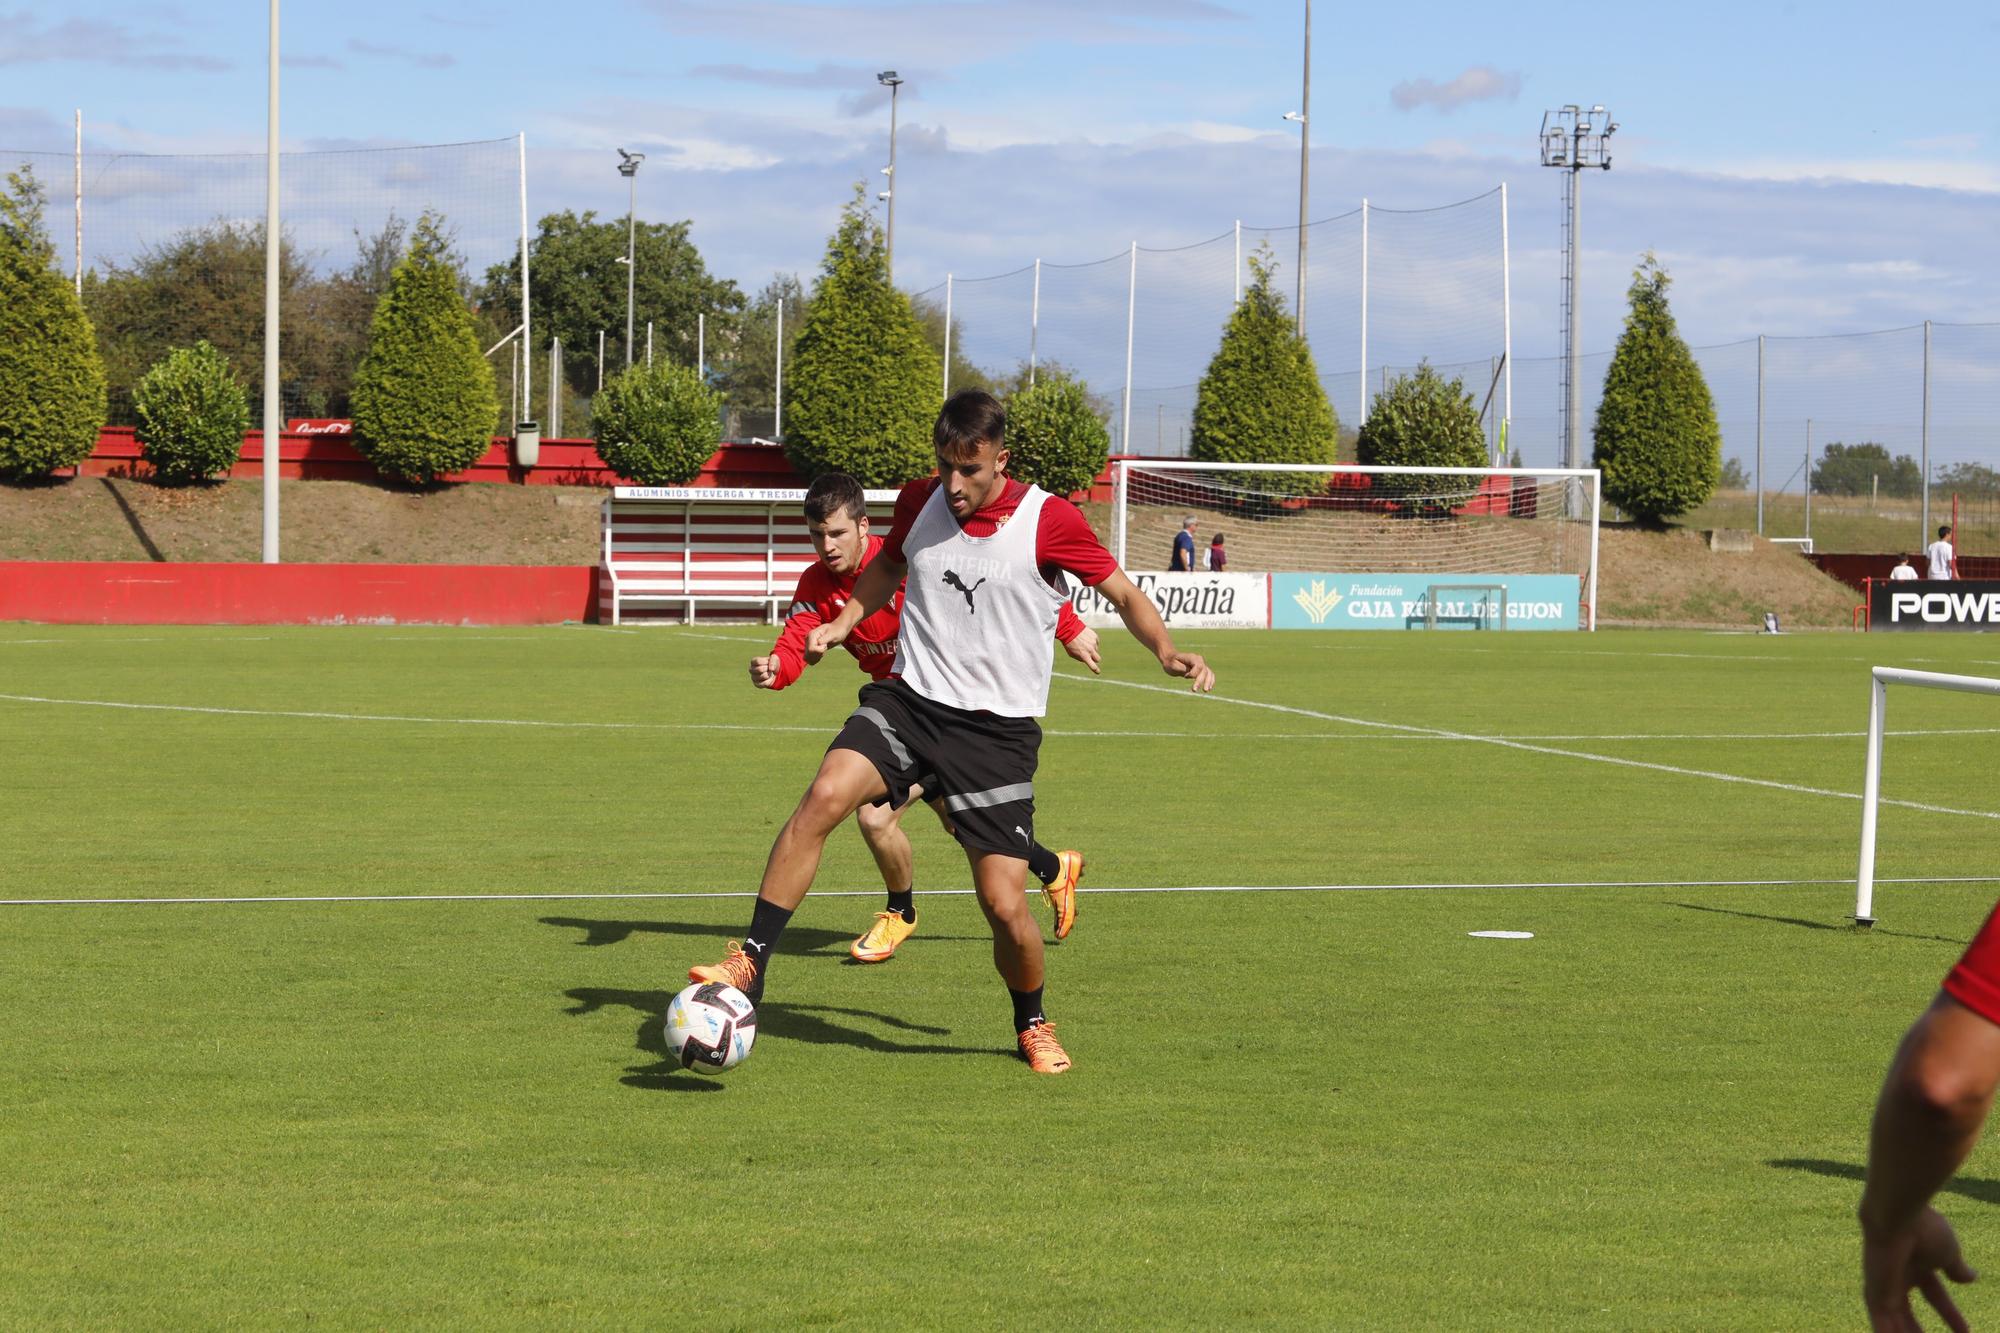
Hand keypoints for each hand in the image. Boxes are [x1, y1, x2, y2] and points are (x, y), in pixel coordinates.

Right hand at [748, 655, 779, 688]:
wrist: (774, 671)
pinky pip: (764, 683)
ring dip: (769, 675)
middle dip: (767, 669)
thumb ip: (772, 661)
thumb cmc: (772, 663)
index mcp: (753, 661)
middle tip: (769, 669)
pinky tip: (769, 678)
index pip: (758, 661)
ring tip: (769, 673)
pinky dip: (770, 681)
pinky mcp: (756, 684)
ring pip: (763, 676)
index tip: (768, 662)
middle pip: (759, 669)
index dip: (766, 662)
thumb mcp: (774, 659)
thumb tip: (771, 669)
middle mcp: (751, 669)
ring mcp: (753, 677)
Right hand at [804, 621, 844, 664]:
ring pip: (807, 658)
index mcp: (812, 634)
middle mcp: (807, 639)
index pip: (811, 649)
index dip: (820, 650)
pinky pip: (808, 659)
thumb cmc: (836, 631)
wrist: (837, 630)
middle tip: (825, 647)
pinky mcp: (809, 648)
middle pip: (809, 654)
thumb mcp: (833, 634)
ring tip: (823, 650)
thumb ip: (825, 638)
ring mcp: (807, 644)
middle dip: (818, 654)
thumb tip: (818, 643)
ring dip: (816, 658)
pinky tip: (821, 654)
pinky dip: (815, 659)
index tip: (826, 645)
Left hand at [1062, 626, 1101, 674]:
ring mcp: (1094, 643)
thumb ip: (1080, 658)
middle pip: (1098, 659)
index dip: (1096, 670)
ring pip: (1096, 649)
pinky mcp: (1095, 637)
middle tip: (1090, 655)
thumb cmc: (1069, 643)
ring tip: (1083, 643)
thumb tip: (1087, 659)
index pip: (1093, 666)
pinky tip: (1086, 638)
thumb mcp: (1072, 654)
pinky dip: (1092, 641)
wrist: (1069, 629)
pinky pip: (1096, 642)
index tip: (1098, 672)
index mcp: (1084, 656)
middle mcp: (1090, 650)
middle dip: (1095, 659)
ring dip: (1092, 648)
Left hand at [1162, 650, 1213, 693]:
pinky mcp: (1201, 670)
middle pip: (1204, 670)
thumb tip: (1191, 675)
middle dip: (1200, 681)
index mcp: (1192, 657)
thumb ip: (1182, 669)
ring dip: (1208, 682)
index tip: (1185, 676)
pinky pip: (1209, 675)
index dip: (1194, 673)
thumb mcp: (1173, 666)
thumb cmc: (1171, 663)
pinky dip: (1210, 681)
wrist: (1170, 660)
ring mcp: (1201, 664)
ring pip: (1209, 673)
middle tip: (1194, 690)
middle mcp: (1199, 660)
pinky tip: (1209, 688)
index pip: (1199, 666)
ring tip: (1205, 690)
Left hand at [1864, 1206, 1975, 1331]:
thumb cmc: (1926, 1230)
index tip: (1967, 1332)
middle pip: (1907, 1313)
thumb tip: (1971, 1277)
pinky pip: (1881, 1324)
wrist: (1897, 1218)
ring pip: (1893, 1321)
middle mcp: (1897, 1276)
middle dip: (1919, 1331)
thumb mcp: (1949, 1253)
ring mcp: (1883, 1285)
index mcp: (1916, 1265)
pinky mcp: (1874, 1294)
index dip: (1950, 1315)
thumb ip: (1956, 1268)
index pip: (1934, 1296)